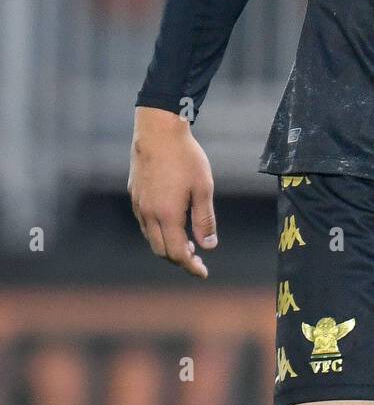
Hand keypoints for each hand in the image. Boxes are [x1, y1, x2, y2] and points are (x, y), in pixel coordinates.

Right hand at [128, 107, 217, 278]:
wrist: (158, 132)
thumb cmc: (185, 157)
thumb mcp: (203, 188)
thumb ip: (204, 219)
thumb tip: (209, 246)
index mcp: (167, 215)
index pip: (177, 253)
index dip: (191, 266)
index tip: (203, 272)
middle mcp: (148, 214)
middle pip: (161, 250)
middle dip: (179, 259)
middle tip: (197, 259)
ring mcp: (139, 205)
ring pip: (151, 238)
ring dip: (167, 246)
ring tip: (187, 243)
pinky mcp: (135, 195)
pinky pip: (145, 224)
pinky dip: (158, 232)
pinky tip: (171, 223)